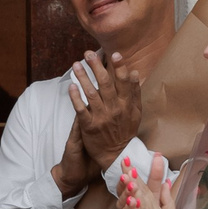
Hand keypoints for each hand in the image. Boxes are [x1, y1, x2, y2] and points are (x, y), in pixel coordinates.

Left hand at [68, 50, 143, 171]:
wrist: (117, 154)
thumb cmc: (126, 131)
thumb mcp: (136, 112)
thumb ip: (135, 93)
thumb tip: (134, 73)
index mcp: (126, 104)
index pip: (123, 81)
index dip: (119, 67)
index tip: (113, 54)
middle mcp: (115, 109)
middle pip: (105, 83)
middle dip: (96, 66)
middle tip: (88, 53)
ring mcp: (101, 117)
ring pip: (91, 93)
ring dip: (83, 77)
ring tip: (76, 64)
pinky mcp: (89, 126)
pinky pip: (80, 109)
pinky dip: (75, 97)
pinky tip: (71, 86)